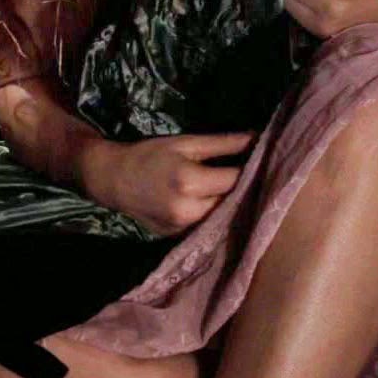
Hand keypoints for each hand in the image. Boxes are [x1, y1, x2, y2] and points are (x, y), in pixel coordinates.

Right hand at [80, 131, 253, 235]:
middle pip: (231, 202)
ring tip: (238, 188)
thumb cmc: (150, 154)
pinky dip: (214, 215)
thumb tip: (256, 139)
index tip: (263, 161)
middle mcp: (189, 210)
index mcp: (190, 182)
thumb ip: (222, 144)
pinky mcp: (178, 238)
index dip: (252, 170)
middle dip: (244, 188)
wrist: (113, 179)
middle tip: (256, 174)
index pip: (236, 180)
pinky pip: (206, 226)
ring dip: (231, 203)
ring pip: (221, 217)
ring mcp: (183, 229)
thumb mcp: (185, 143)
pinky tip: (218, 203)